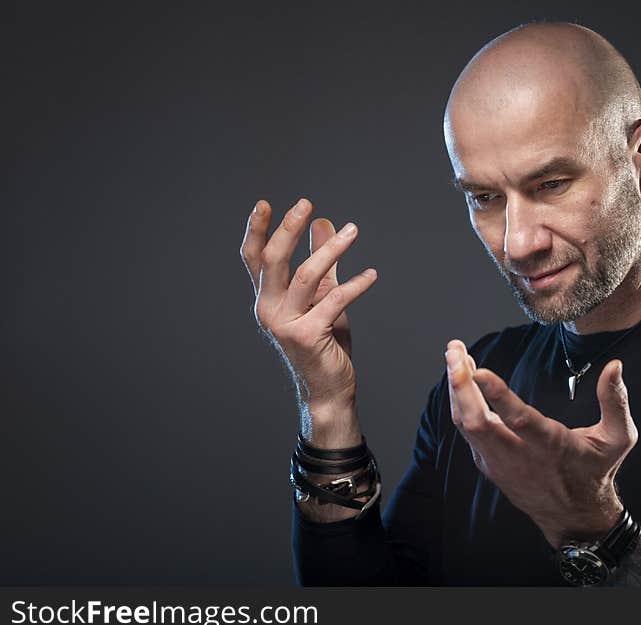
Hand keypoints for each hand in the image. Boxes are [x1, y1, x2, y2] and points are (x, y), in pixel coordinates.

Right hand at [240, 198, 377, 441]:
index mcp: (267, 299)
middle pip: (273, 260)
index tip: (265, 204)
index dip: (255, 230)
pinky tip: (372, 275)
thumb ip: (321, 261)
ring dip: (331, 249)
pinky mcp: (308, 335)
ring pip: (306, 275)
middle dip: (288, 229)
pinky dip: (356, 285)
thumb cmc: (323, 342)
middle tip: (306, 203)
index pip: (253, 259)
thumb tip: (322, 221)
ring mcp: (286, 324)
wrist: (328, 389)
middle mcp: (269, 310)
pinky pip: (335, 300)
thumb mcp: (321, 296)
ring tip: (353, 230)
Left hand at [444, 339, 636, 547]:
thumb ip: (616, 401)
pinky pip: (467, 431)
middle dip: (461, 385)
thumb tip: (615, 365)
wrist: (575, 515)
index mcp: (552, 447)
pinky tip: (461, 378)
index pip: (519, 421)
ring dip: (456, 389)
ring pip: (466, 425)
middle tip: (454, 350)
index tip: (478, 370)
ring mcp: (499, 463)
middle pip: (478, 423)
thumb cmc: (597, 470)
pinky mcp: (488, 464)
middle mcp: (520, 457)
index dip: (497, 395)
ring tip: (454, 355)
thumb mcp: (618, 438)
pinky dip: (460, 403)